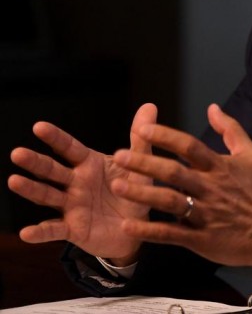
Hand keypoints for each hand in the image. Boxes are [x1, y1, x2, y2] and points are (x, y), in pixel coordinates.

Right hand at [7, 104, 157, 261]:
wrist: (136, 228)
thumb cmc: (134, 191)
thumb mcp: (140, 166)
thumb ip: (140, 139)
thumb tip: (150, 106)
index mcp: (89, 164)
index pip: (69, 148)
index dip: (55, 137)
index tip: (39, 127)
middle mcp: (75, 183)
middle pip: (52, 170)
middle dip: (35, 162)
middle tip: (17, 153)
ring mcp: (71, 205)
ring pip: (47, 196)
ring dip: (31, 189)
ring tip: (14, 181)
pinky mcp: (73, 228)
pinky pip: (54, 230)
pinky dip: (40, 233)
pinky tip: (26, 233)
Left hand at [109, 103, 251, 269]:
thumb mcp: (251, 154)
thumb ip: (231, 129)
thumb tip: (212, 107)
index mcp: (219, 167)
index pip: (190, 147)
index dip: (167, 137)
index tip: (143, 129)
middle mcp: (210, 188)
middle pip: (174, 173)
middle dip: (145, 163)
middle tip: (119, 155)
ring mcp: (205, 214)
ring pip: (170, 202)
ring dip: (142, 194)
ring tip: (117, 186)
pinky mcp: (201, 239)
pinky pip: (171, 234)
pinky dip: (149, 230)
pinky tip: (127, 225)